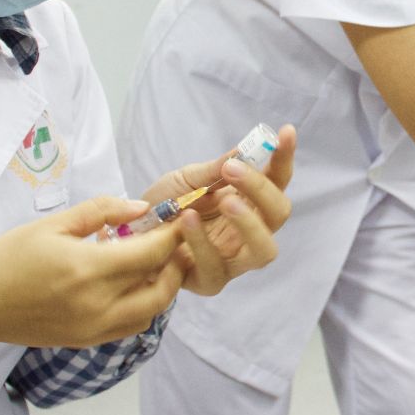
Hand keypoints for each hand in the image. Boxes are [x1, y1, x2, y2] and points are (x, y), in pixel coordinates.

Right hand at [0, 197, 184, 348]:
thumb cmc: (8, 259)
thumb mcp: (53, 224)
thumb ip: (102, 211)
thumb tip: (142, 207)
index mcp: (88, 269)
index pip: (152, 253)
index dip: (173, 235)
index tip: (181, 220)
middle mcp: (98, 304)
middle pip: (162, 287)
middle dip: (176, 262)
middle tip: (176, 242)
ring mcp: (95, 328)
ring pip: (152, 311)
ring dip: (163, 287)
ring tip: (157, 263)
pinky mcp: (88, 341)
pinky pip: (132, 326)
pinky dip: (144, 306)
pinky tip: (133, 285)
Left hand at [140, 123, 296, 295]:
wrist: (129, 236)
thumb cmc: (163, 206)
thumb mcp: (186, 180)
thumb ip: (214, 170)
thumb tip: (243, 149)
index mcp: (249, 202)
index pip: (277, 180)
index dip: (284, 157)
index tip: (285, 133)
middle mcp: (249, 231)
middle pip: (279, 214)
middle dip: (262, 189)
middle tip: (234, 170)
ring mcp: (234, 259)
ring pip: (265, 249)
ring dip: (249, 223)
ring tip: (225, 202)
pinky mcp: (211, 280)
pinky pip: (216, 265)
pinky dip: (202, 241)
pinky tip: (186, 220)